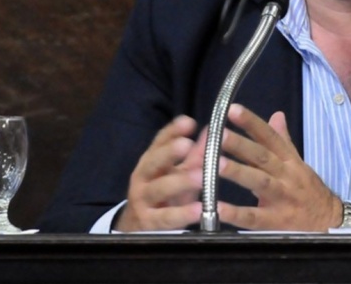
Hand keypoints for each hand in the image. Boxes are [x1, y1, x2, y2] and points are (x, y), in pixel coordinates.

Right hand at [114, 115, 206, 231]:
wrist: (137, 227)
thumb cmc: (165, 195)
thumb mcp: (179, 173)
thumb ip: (195, 154)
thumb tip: (213, 131)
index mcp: (151, 161)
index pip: (159, 142)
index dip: (173, 131)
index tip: (189, 121)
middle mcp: (143, 177)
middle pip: (154, 162)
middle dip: (169, 152)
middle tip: (187, 144)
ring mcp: (143, 199)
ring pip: (160, 189)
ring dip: (180, 182)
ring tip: (201, 177)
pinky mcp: (149, 222)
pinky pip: (166, 217)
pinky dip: (182, 214)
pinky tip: (198, 209)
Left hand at [217, 104, 341, 231]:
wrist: (328, 220)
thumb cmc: (308, 189)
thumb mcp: (297, 162)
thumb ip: (283, 139)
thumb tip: (276, 114)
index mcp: (288, 160)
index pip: (270, 137)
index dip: (252, 123)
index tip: (233, 110)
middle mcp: (286, 175)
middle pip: (262, 157)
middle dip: (241, 144)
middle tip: (219, 133)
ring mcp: (282, 198)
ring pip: (260, 182)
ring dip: (239, 173)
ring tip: (217, 164)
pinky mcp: (276, 222)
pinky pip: (255, 218)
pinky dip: (237, 214)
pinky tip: (219, 208)